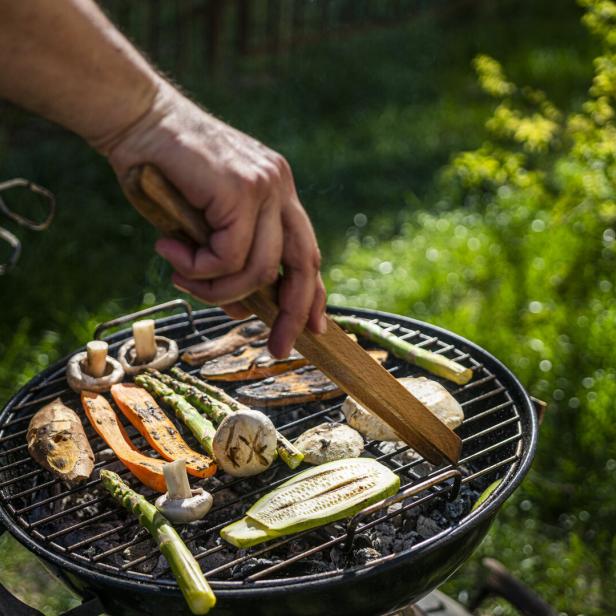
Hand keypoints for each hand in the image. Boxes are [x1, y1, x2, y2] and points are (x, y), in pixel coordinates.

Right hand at [104, 82, 326, 357]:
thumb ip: (226, 263)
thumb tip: (243, 310)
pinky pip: (228, 256)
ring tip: (181, 277)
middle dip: (292, 313)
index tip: (312, 327)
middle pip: (304, 264)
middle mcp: (280, 188)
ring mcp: (264, 186)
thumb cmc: (162, 174)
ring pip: (258, 269)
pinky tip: (170, 249)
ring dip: (216, 289)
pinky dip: (198, 268)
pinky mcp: (240, 189)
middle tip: (278, 347)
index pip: (308, 252)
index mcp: (277, 193)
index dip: (312, 294)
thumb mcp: (202, 228)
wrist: (135, 118)